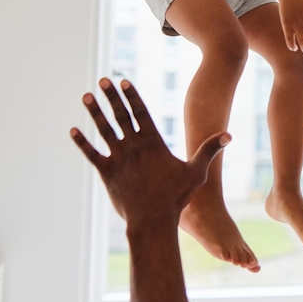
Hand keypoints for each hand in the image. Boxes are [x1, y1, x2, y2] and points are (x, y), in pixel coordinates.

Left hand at [70, 78, 228, 226]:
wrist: (152, 221)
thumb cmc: (176, 197)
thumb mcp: (196, 172)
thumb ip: (208, 150)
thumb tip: (228, 134)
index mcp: (153, 143)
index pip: (140, 113)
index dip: (132, 96)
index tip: (123, 81)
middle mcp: (133, 147)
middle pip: (121, 115)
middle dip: (111, 96)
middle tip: (102, 80)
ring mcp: (118, 159)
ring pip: (104, 130)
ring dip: (95, 112)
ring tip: (86, 97)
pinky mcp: (107, 173)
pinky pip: (91, 154)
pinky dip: (82, 142)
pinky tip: (73, 131)